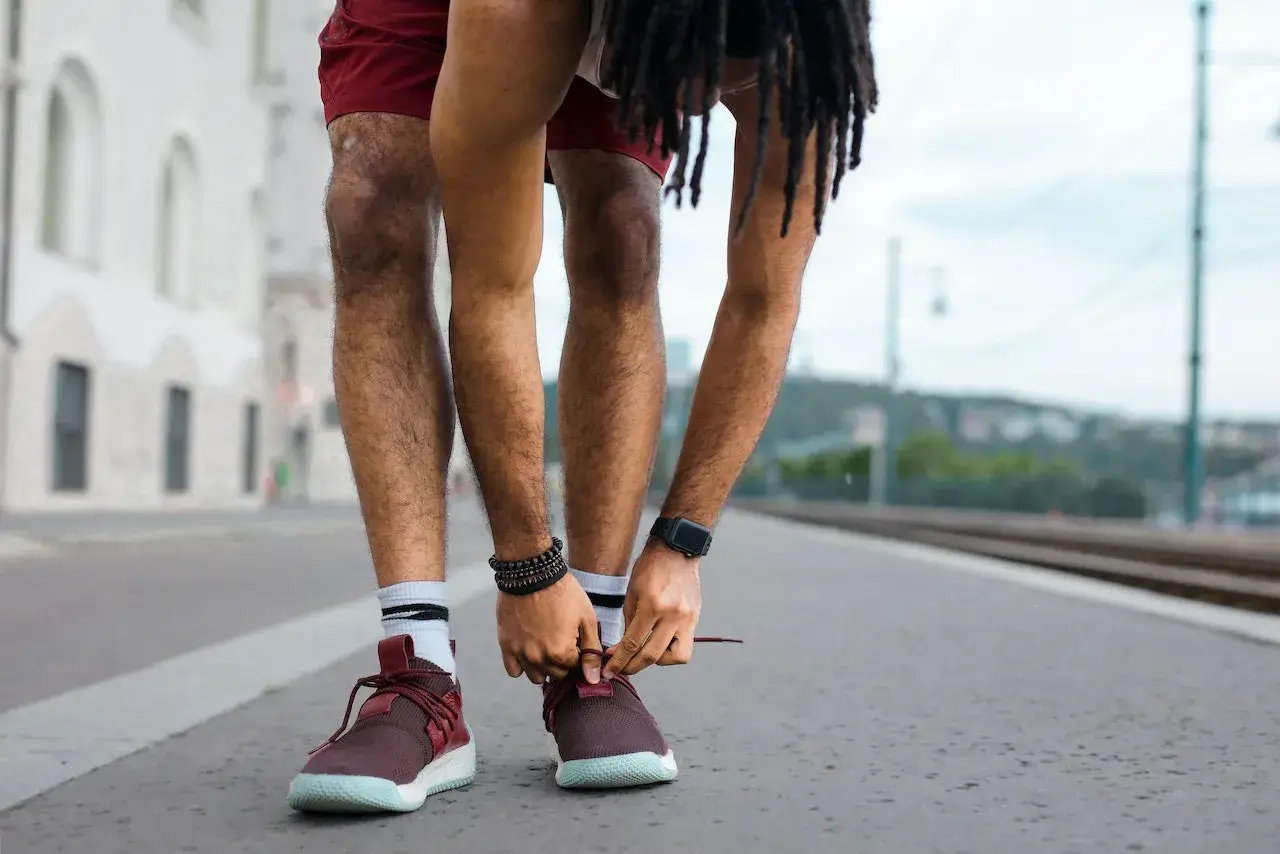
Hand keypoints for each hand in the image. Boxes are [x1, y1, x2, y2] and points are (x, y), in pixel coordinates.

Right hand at [496, 572, 602, 685]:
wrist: (532, 574)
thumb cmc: (563, 593)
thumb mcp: (586, 618)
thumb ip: (591, 651)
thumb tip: (593, 679)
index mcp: (561, 653)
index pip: (574, 668)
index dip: (577, 654)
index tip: (574, 641)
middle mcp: (539, 659)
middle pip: (556, 675)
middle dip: (562, 663)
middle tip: (561, 641)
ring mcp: (520, 654)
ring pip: (536, 677)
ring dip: (543, 667)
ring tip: (545, 646)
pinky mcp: (506, 646)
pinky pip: (514, 671)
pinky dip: (522, 665)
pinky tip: (529, 650)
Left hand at [605, 542, 701, 677]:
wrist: (676, 550)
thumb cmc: (650, 567)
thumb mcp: (632, 593)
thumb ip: (630, 623)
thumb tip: (623, 649)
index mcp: (653, 605)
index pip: (633, 643)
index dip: (618, 660)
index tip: (609, 670)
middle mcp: (673, 615)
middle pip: (652, 655)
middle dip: (632, 666)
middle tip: (620, 669)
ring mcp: (687, 618)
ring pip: (675, 657)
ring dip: (657, 662)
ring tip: (644, 655)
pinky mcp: (695, 619)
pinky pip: (685, 648)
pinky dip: (671, 653)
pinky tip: (660, 646)